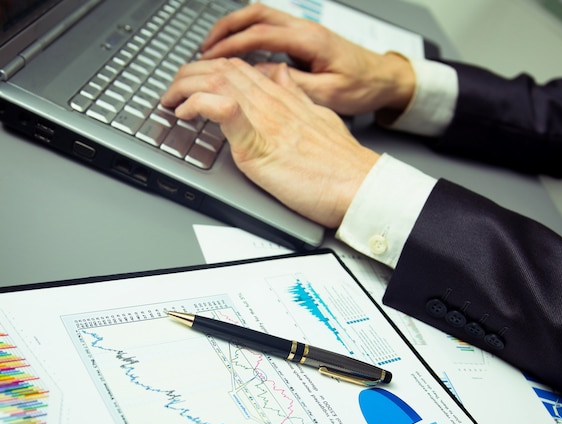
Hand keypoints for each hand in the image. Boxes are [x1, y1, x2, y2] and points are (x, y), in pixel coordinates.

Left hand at [161, 57, 378, 227]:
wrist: (358, 184)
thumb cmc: (343, 163)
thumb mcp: (321, 119)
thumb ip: (298, 99)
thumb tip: (283, 82)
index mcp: (285, 98)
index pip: (240, 68)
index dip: (211, 69)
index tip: (196, 81)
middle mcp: (272, 102)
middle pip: (222, 69)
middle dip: (189, 74)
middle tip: (173, 91)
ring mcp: (265, 119)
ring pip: (216, 82)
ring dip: (184, 86)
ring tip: (170, 100)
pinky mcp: (259, 143)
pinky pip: (223, 110)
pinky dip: (200, 105)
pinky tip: (186, 112)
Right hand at [200, 4, 414, 115]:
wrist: (385, 79)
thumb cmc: (363, 87)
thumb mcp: (329, 94)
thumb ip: (295, 85)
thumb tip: (263, 76)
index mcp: (310, 41)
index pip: (260, 34)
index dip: (231, 45)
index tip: (210, 57)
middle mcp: (306, 29)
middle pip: (256, 15)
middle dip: (226, 29)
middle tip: (204, 48)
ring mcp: (306, 31)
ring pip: (262, 17)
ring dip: (236, 28)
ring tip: (216, 47)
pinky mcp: (306, 39)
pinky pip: (271, 28)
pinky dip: (250, 34)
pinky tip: (242, 51)